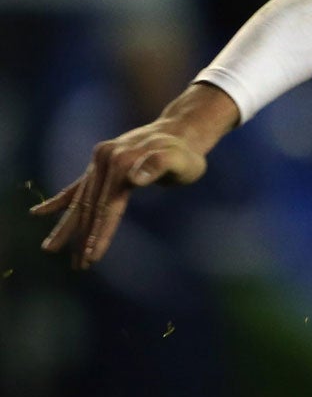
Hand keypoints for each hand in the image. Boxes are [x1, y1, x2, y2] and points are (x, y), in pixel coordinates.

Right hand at [33, 84, 237, 268]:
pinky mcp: (100, 163)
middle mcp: (106, 161)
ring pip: (80, 200)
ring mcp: (100, 161)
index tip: (92, 257)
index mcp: (122, 164)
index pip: (107, 206)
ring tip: (50, 249)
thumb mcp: (181, 160)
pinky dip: (59, 201)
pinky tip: (38, 212)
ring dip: (68, 226)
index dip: (100, 233)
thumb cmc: (186, 152)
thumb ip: (159, 165)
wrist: (182, 129)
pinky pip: (76, 186)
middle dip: (82, 238)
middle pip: (90, 206)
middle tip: (78, 266)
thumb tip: (134, 178)